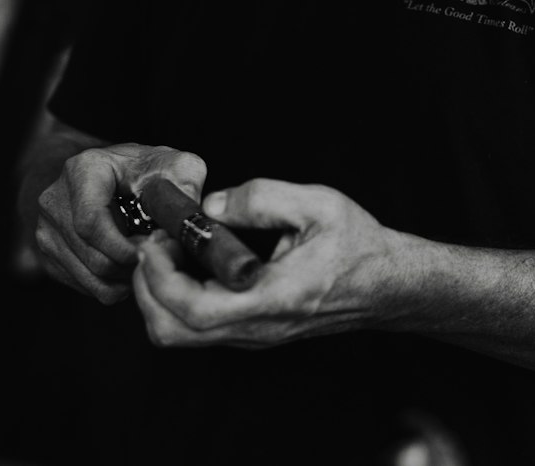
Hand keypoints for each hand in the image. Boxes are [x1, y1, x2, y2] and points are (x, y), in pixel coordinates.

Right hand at [34, 143, 207, 304]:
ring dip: (124, 278)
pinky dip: (112, 284)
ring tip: (148, 260)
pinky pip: (84, 285)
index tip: (152, 250)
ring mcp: (46, 230)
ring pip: (89, 277)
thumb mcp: (171, 163)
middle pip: (93, 256)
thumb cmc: (144, 168)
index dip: (124, 247)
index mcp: (82, 170)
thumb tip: (189, 217)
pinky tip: (129, 263)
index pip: (91, 222)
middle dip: (131, 265)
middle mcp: (55, 200)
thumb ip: (186, 181)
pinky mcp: (49, 254)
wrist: (109, 174)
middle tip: (159, 259)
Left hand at [132, 178, 402, 347]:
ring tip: (171, 248)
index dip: (161, 278)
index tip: (156, 239)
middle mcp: (257, 327)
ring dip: (160, 294)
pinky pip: (199, 328)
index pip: (195, 309)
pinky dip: (179, 298)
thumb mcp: (318, 203)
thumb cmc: (356, 243)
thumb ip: (262, 198)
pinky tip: (191, 259)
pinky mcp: (253, 332)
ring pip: (182, 335)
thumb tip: (210, 206)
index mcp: (273, 297)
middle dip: (148, 288)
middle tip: (154, 243)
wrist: (386, 284)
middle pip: (174, 333)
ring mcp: (254, 335)